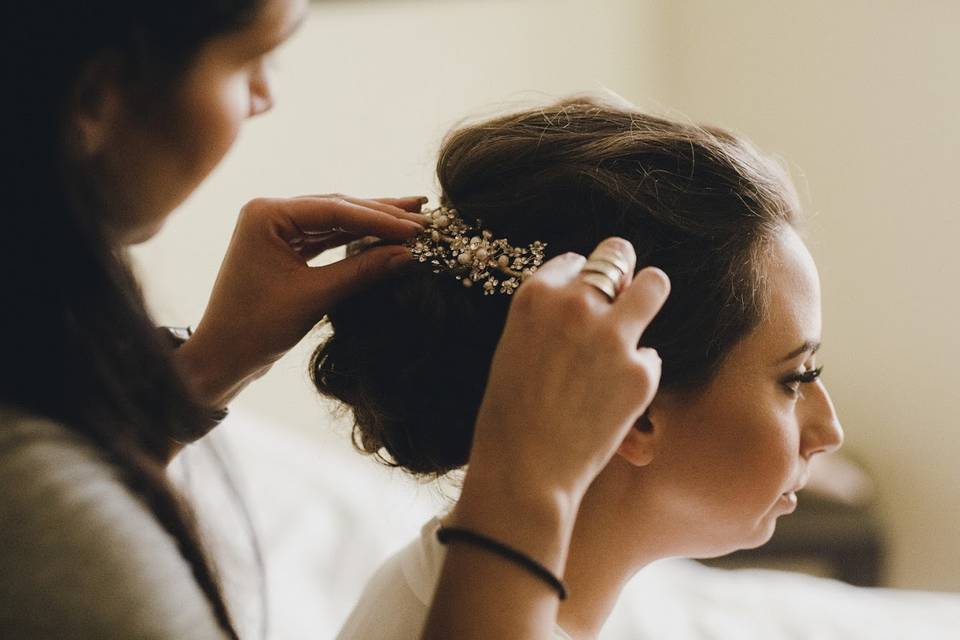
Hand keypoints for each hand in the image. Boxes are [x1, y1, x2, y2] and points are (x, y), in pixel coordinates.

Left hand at [176, 194, 424, 408]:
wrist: (222, 358)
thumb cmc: (256, 328)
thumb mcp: (314, 297)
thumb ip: (362, 271)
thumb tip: (409, 254)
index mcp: (267, 214)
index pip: (335, 210)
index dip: (381, 219)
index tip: (418, 228)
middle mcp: (270, 213)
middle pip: (338, 209)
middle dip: (383, 215)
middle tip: (426, 216)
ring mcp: (277, 229)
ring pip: (337, 222)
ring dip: (374, 225)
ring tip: (415, 219)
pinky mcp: (284, 247)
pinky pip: (328, 239)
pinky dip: (358, 241)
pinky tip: (387, 238)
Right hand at [427, 238, 669, 637]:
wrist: (525, 471)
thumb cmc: (509, 415)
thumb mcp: (514, 349)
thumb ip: (548, 319)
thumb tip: (588, 301)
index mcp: (535, 295)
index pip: (574, 261)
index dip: (580, 280)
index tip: (582, 299)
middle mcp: (576, 305)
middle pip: (617, 256)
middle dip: (621, 271)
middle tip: (624, 290)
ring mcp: (613, 336)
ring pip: (654, 286)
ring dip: (649, 296)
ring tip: (641, 318)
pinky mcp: (642, 372)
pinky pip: (651, 356)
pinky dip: (639, 373)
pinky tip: (615, 399)